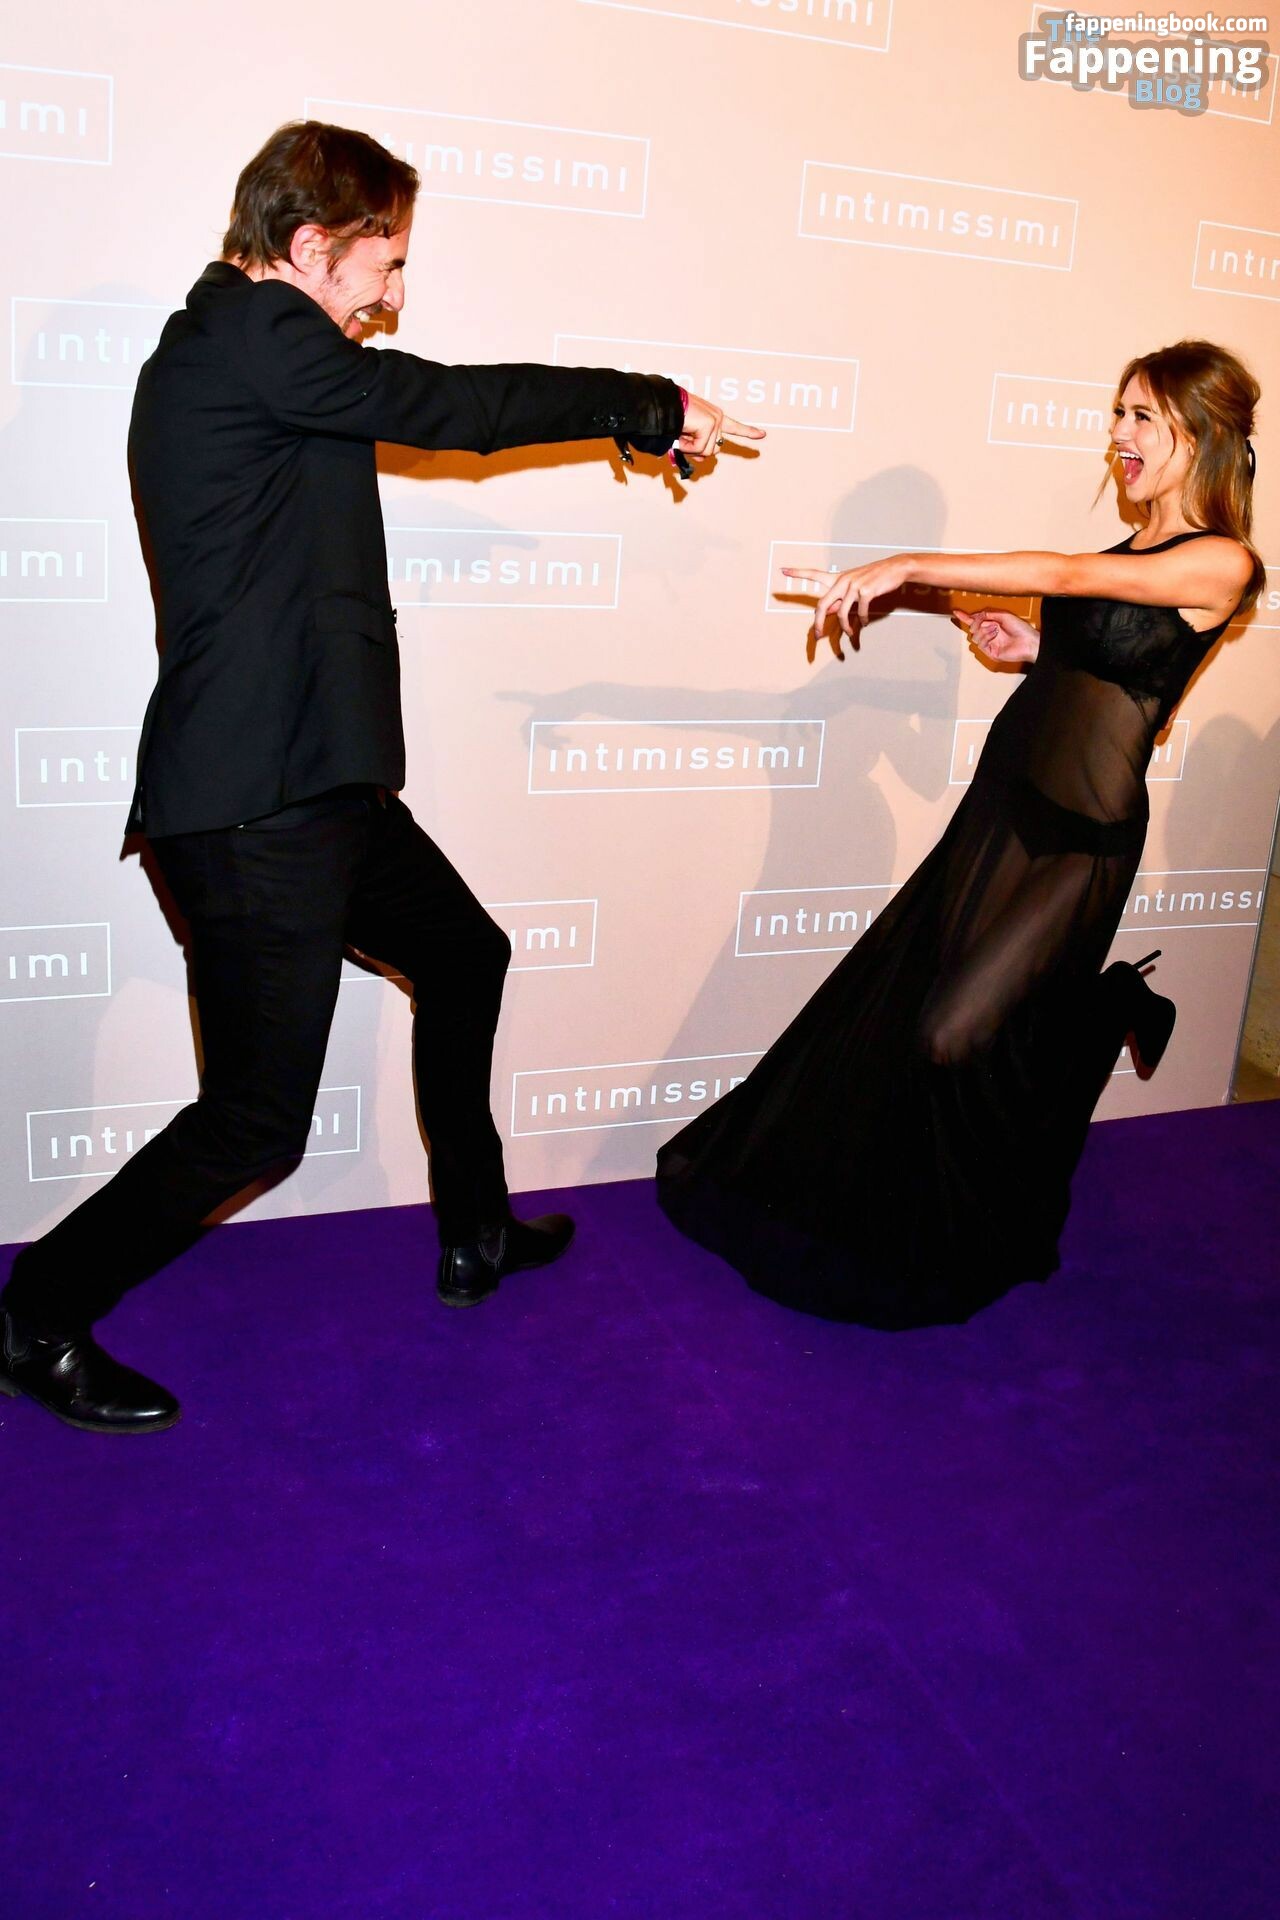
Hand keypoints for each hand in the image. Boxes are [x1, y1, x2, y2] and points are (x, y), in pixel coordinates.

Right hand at [679, 394, 765, 461]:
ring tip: (682, 434)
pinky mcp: (710, 424)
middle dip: (696, 450)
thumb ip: (698, 447)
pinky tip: (682, 433)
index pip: (734, 427)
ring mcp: (715, 420)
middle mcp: (718, 418)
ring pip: (707, 452)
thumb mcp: (688, 436)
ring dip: (690, 448)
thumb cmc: (672, 418)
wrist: (664, 406)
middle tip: (683, 438)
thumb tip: (702, 459)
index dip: (748, 432)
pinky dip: (687, 446)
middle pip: (714, 450)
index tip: (763, 434)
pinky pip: (700, 448)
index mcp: (714, 417)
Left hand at [780, 555, 913, 653]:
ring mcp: (853, 585)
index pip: (814, 574)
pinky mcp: (865, 591)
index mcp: (837, 578)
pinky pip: (859, 612)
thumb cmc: (873, 578)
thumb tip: (826, 612)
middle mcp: (842, 581)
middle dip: (818, 624)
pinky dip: (861, 621)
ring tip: (850, 633)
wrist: (895, 568)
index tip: (782, 570)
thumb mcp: (853, 587)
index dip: (797, 573)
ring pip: (841, 613)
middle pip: (822, 605)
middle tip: (817, 636)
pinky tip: (863, 623)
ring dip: (845, 627)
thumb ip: (839, 599)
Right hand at [954, 607, 1039, 663]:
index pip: (975, 621)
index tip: (956, 612)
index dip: (965, 617)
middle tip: (984, 621)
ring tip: (995, 628)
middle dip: (976, 623)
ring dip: (983, 630)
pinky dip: (986, 637)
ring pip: (974, 637)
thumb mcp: (1004, 616)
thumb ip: (989, 614)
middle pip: (972, 628)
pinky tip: (994, 634)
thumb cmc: (1021, 629)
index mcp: (993, 624)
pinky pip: (980, 644)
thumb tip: (976, 615)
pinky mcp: (991, 652)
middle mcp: (990, 634)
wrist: (1028, 641)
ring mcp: (990, 644)